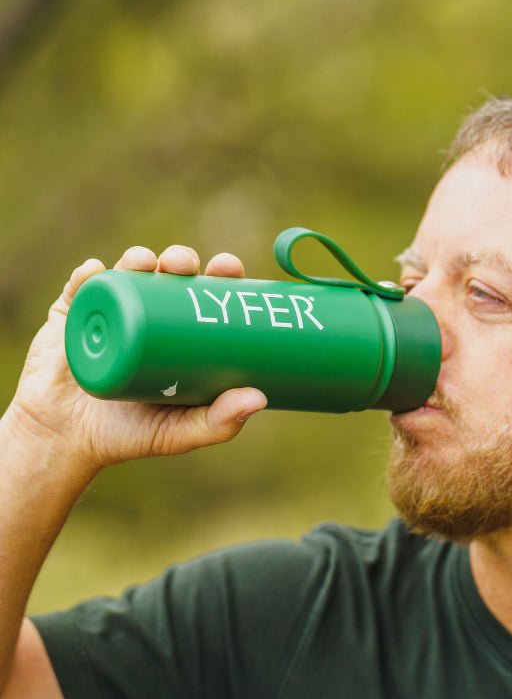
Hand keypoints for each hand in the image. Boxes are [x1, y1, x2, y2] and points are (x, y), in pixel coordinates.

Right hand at [5, 245, 267, 479]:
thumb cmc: (129, 434)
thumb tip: (259, 400)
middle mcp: (146, 312)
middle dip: (180, 258)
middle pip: (168, 274)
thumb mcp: (178, 433)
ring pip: (125, 272)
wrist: (64, 440)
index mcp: (179, 331)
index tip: (228, 267)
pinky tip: (96, 272)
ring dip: (137, 258)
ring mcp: (108, 310)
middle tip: (184, 265)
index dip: (220, 274)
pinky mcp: (69, 314)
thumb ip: (218, 424)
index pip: (205, 293)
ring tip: (143, 263)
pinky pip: (79, 287)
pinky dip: (87, 275)